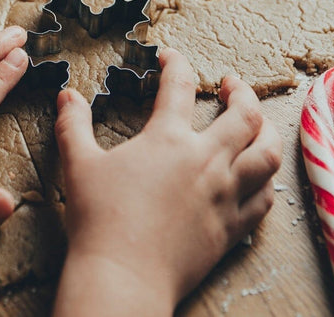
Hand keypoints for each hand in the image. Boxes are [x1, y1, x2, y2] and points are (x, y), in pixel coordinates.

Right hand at [53, 50, 281, 314]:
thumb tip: (67, 95)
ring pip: (267, 154)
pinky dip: (265, 182)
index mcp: (168, 140)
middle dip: (242, 91)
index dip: (176, 63)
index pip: (179, 86)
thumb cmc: (99, 220)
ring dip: (267, 131)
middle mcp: (206, 161)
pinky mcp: (232, 227)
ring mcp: (225, 195)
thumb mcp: (78, 165)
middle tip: (232, 84)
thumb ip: (73, 125)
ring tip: (258, 124)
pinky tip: (258, 177)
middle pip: (244, 114)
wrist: (123, 276)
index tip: (171, 57)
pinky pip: (264, 199)